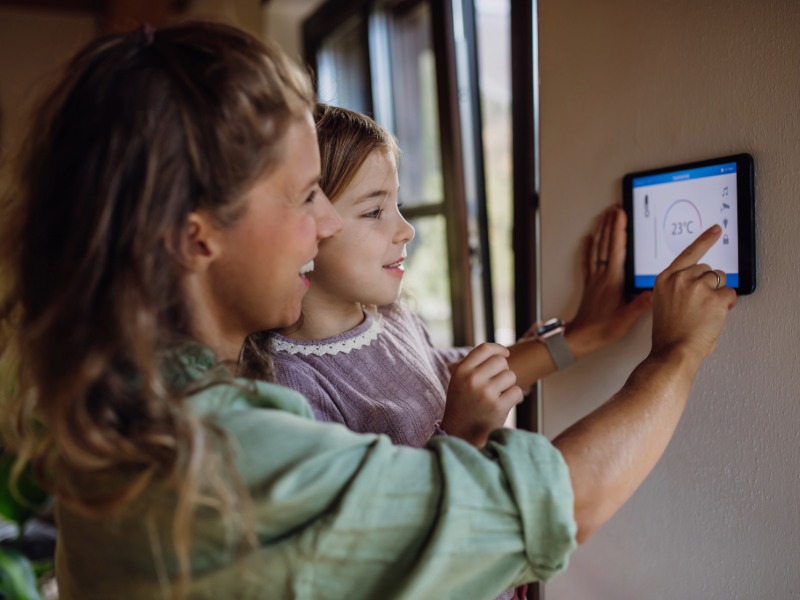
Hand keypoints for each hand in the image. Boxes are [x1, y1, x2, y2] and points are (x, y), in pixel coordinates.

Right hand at [440, 343, 522, 446]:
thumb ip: (474, 366)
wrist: (460, 434)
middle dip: (503, 371)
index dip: (498, 349)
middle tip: (497, 384)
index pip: (484, 349)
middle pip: (500, 362)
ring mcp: (485, 393)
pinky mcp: (498, 407)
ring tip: (497, 396)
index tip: (505, 353)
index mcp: (461, 371)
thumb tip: (502, 354)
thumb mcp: (459, 381)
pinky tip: (503, 404)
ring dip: (508, 385)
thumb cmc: (463, 405)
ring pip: (511, 376)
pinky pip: (517, 391)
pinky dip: (513, 397)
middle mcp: (472, 379)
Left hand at [567, 206, 651, 354]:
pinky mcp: (589, 284)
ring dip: (601, 231)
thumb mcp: (626, 318)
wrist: (581, 336)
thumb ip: (640, 304)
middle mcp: (602, 276)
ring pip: (596, 249)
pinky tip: (588, 239)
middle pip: (606, 244)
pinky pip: (588, 260)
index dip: (619, 229)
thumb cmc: (602, 328)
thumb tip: (655, 291)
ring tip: (604, 216)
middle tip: (614, 208)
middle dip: (611, 224)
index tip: (621, 214)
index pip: (617, 249)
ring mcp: (594, 278)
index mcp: (613, 280)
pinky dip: (588, 247)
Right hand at [651, 224, 736, 362]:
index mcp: (664, 279)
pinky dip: (727, 306)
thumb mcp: (663, 304)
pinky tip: (713, 316)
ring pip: (720, 280)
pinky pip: (729, 294)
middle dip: (709, 284)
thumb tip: (700, 283)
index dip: (704, 240)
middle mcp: (679, 279)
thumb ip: (677, 288)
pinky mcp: (713, 297)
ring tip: (704, 313)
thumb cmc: (668, 334)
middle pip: (707, 269)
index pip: (688, 253)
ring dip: (718, 295)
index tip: (716, 230)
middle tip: (701, 305)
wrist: (673, 352)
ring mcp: (696, 287)